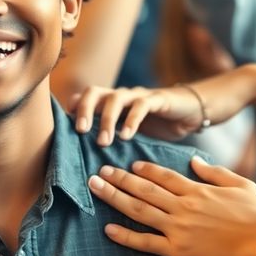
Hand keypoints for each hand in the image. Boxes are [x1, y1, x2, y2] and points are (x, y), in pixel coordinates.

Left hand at [70, 85, 210, 144]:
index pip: (84, 98)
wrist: (191, 113)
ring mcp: (138, 95)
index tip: (64, 128)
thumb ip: (112, 140)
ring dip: (107, 119)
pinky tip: (127, 136)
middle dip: (85, 109)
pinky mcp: (158, 99)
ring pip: (116, 97)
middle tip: (81, 131)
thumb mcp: (130, 135)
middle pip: (94, 92)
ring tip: (104, 141)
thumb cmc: (157, 127)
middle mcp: (121, 96)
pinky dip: (132, 120)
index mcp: (110, 103)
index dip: (72, 109)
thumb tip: (85, 162)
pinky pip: (142, 105)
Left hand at [88, 157, 255, 255]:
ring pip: (139, 210)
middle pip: (144, 189)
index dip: (145, 169)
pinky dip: (126, 236)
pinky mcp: (178, 250)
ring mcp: (178, 228)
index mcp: (197, 190)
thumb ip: (214, 172)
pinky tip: (108, 229)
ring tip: (97, 187)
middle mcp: (183, 206)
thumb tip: (194, 161)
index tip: (130, 164)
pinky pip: (146, 242)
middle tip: (99, 171)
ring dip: (115, 197)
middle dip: (119, 178)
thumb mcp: (240, 184)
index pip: (164, 176)